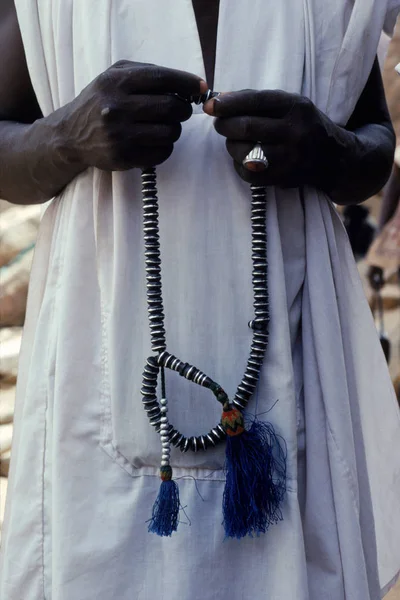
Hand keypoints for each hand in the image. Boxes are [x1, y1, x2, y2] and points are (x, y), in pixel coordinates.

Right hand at [62, 60, 206, 170]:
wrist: (70, 135)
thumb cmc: (100, 102)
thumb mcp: (114, 75)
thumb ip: (147, 72)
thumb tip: (189, 83)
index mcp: (116, 82)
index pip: (163, 79)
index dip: (187, 83)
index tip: (200, 88)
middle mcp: (117, 107)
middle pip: (171, 107)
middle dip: (184, 109)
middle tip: (182, 110)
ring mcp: (120, 135)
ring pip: (170, 132)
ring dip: (175, 129)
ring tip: (166, 126)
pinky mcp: (123, 157)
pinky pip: (161, 153)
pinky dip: (166, 147)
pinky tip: (156, 141)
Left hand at [203, 89, 345, 189]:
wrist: (333, 158)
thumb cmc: (303, 125)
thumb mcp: (289, 105)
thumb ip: (257, 101)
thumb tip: (220, 99)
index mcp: (296, 107)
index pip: (256, 101)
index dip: (228, 103)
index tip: (210, 105)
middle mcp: (295, 132)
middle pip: (246, 128)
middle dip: (225, 125)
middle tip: (220, 124)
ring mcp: (289, 158)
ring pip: (244, 152)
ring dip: (231, 146)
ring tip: (234, 141)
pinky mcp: (283, 178)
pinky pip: (248, 174)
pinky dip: (239, 165)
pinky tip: (243, 158)